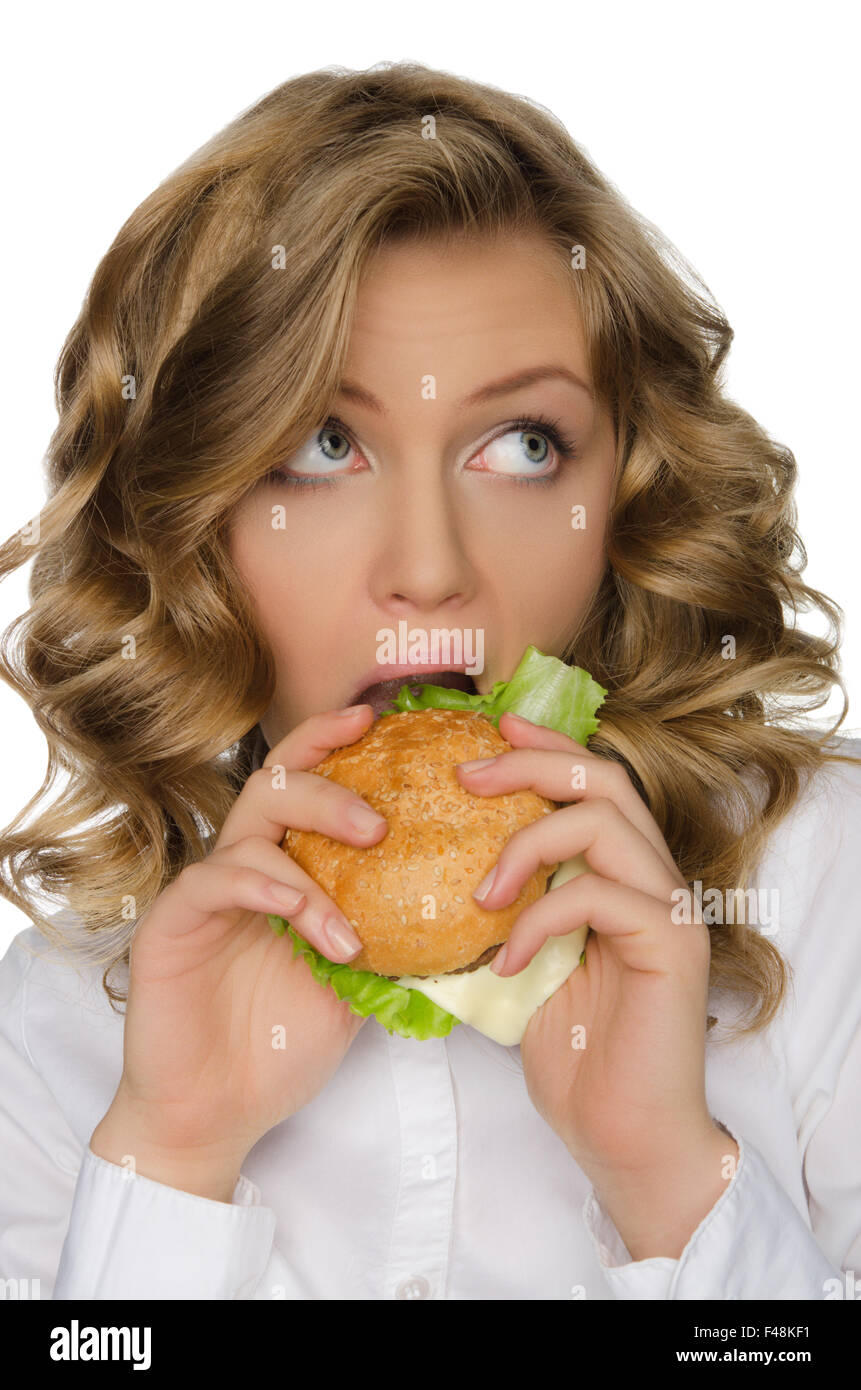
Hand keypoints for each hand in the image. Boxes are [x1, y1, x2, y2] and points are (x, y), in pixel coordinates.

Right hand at [91, 705, 387, 1197]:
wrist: (215, 1112)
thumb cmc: (281, 1044)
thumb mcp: (357, 986)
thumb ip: (394, 940)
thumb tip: (471, 913)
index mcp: (286, 869)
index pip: (308, 785)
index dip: (336, 741)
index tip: (381, 719)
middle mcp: (245, 866)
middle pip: (278, 784)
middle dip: (333, 784)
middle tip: (381, 822)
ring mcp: (206, 891)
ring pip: (251, 824)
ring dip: (313, 852)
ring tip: (356, 906)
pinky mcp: (170, 923)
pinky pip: (215, 879)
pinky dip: (267, 887)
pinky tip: (300, 915)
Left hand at [456, 711, 721, 1185]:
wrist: (625, 1137)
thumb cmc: (575, 1058)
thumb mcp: (522, 969)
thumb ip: (506, 914)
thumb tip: (432, 877)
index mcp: (625, 878)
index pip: (593, 786)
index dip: (544, 748)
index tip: (489, 730)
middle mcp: (656, 881)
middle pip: (604, 781)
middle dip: (531, 764)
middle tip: (467, 773)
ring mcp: (671, 909)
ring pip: (605, 823)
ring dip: (529, 842)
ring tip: (480, 893)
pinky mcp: (673, 944)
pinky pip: (598, 896)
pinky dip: (539, 919)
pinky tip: (503, 961)